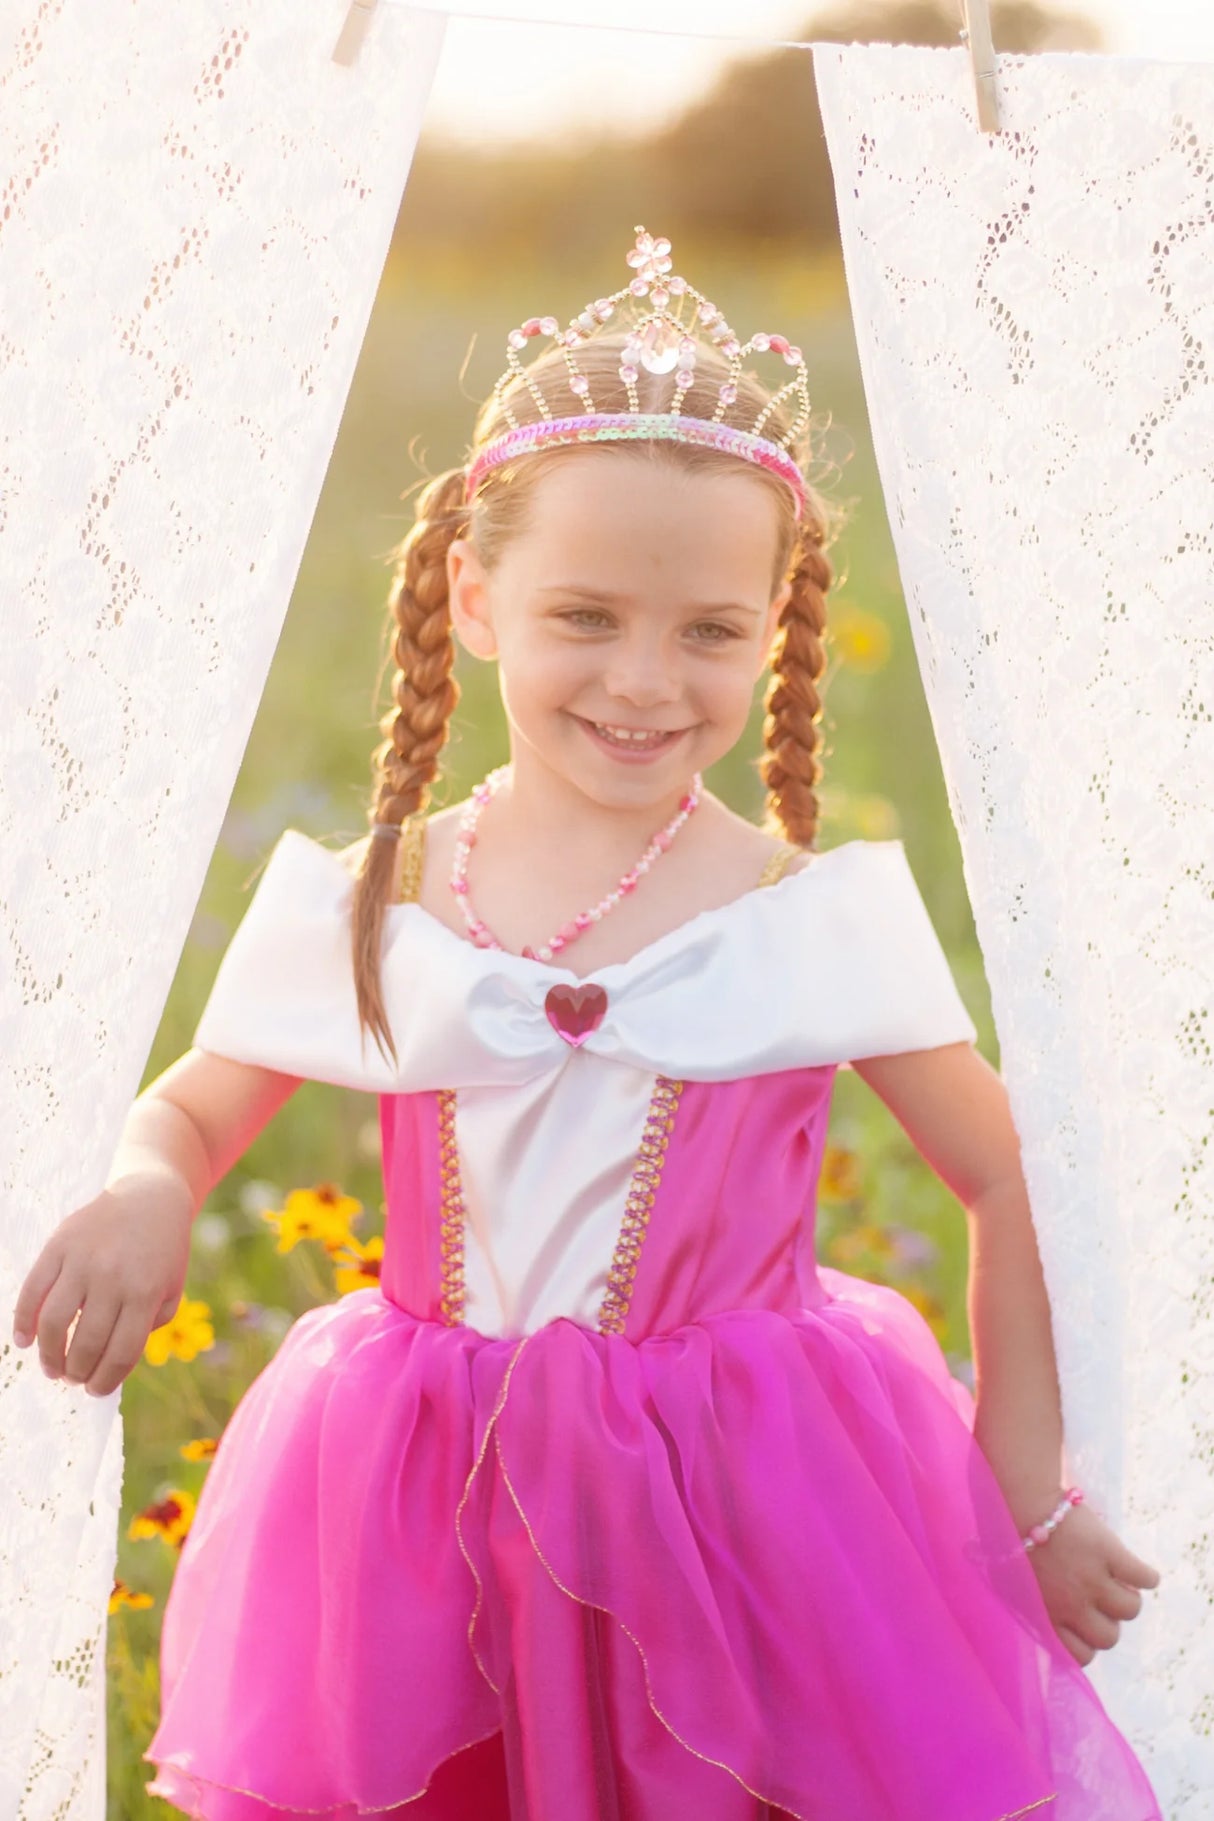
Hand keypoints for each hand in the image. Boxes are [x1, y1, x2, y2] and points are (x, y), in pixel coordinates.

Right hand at [12, 1179, 193, 1397]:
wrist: (150, 1196)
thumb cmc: (163, 1251)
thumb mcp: (171, 1290)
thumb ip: (149, 1327)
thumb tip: (113, 1363)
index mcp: (145, 1292)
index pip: (120, 1353)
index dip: (105, 1381)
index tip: (95, 1391)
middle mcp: (112, 1277)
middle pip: (85, 1344)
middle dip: (77, 1372)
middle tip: (74, 1379)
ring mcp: (82, 1260)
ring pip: (53, 1323)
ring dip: (49, 1356)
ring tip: (53, 1368)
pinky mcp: (59, 1245)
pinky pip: (32, 1291)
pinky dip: (23, 1322)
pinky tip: (24, 1342)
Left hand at [1022, 1497, 1159, 1665]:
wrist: (1019, 1498)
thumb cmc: (1008, 1537)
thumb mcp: (1013, 1584)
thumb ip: (1034, 1608)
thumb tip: (1049, 1622)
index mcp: (1046, 1616)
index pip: (1081, 1656)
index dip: (1088, 1642)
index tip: (1086, 1625)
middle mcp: (1072, 1605)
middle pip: (1110, 1639)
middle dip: (1108, 1623)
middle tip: (1100, 1601)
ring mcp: (1093, 1580)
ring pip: (1131, 1610)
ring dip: (1127, 1597)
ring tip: (1117, 1581)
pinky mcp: (1110, 1554)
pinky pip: (1145, 1579)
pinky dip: (1146, 1576)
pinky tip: (1136, 1570)